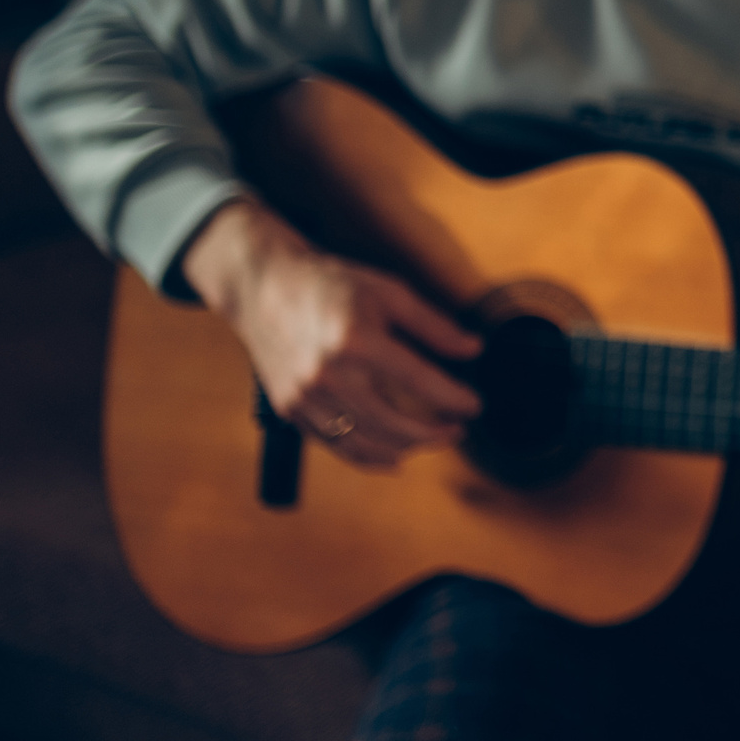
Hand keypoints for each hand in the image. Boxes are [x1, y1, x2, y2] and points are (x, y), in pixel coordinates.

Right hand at [181, 199, 482, 468]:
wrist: (265, 287)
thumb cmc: (331, 285)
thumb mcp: (389, 292)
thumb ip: (433, 325)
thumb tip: (473, 349)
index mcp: (356, 340)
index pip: (419, 380)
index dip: (453, 398)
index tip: (474, 406)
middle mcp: (328, 374)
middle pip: (392, 422)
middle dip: (433, 433)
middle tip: (458, 431)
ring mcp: (304, 397)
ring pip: (364, 442)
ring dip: (405, 449)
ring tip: (431, 441)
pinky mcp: (290, 409)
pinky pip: (335, 445)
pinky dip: (368, 456)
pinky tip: (393, 455)